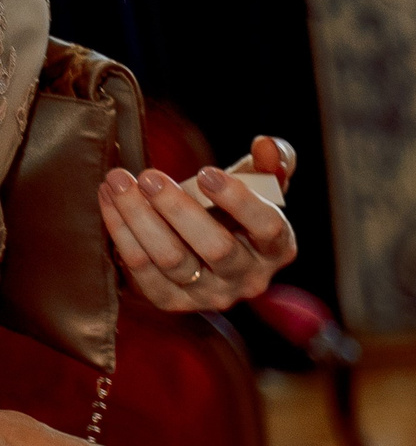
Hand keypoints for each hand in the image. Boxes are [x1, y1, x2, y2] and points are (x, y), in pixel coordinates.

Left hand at [100, 136, 298, 314]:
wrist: (204, 246)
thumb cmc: (235, 209)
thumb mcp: (259, 184)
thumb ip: (271, 161)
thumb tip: (265, 145)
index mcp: (277, 248)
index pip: (268, 229)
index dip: (239, 202)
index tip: (206, 173)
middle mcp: (248, 278)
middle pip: (217, 249)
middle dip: (178, 210)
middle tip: (149, 177)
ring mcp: (210, 294)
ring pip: (173, 260)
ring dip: (140, 218)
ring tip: (119, 182)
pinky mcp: (173, 300)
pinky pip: (143, 272)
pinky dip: (122, 234)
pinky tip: (109, 201)